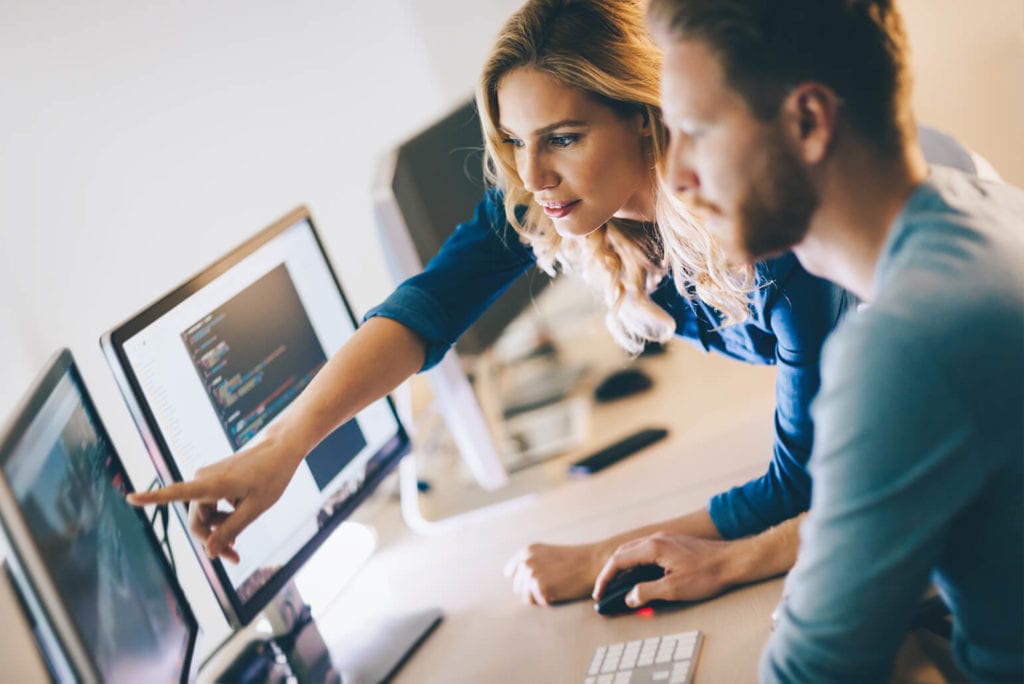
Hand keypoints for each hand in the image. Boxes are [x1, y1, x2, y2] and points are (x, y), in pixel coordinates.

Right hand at [126, 435, 298, 563]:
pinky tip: (237, 523)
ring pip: (204, 515)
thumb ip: (231, 530)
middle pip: (197, 520)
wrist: (280, 449)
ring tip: (238, 543)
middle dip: (211, 541)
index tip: (130, 497)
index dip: (153, 497)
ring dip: (219, 530)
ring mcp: (207, 478)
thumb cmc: (271, 476)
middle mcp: (203, 479)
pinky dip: (222, 517)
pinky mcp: (213, 479)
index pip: (176, 492)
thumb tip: (209, 553)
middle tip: (234, 558)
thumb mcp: (255, 509)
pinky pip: (211, 505)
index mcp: (212, 484)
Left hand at [504, 542, 605, 605]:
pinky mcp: (540, 587)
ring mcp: (532, 574)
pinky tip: (560, 591)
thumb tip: (514, 578)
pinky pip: (538, 603)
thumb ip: (532, 562)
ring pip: (526, 597)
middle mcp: (526, 561)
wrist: (593, 562)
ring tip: (556, 588)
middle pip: (519, 587)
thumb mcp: (547, 554)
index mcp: (527, 551)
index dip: (523, 580)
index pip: (511, 572)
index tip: (536, 582)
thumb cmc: (574, 561)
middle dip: (532, 590)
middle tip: (553, 585)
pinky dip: (548, 601)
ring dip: (540, 597)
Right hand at [593, 532, 736, 608]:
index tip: (599, 594)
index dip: (605, 578)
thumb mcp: (674, 589)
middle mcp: (656, 539)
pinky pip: (646, 552)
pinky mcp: (673, 544)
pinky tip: (640, 577)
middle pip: (623, 553)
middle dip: (611, 572)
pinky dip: (636, 565)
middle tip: (604, 591)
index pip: (618, 560)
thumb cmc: (707, 574)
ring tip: (618, 587)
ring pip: (634, 551)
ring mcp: (665, 539)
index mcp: (653, 547)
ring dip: (623, 568)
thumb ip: (647, 592)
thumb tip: (630, 598)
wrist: (733, 561)